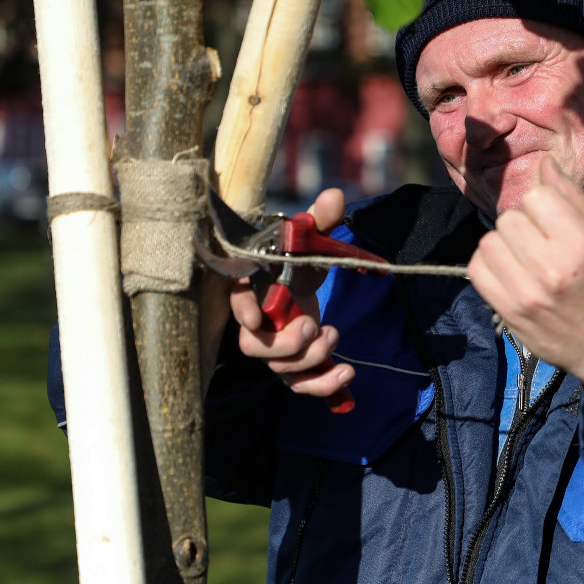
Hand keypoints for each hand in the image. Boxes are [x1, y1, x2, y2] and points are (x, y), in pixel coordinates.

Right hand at [229, 188, 355, 400]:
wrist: (297, 276)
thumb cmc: (295, 257)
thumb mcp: (309, 238)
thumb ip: (320, 220)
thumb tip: (335, 196)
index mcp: (252, 287)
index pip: (236, 299)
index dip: (242, 309)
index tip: (254, 318)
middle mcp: (256, 322)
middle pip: (255, 347)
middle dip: (284, 345)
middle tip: (312, 327)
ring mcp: (274, 346)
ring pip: (279, 370)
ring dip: (310, 362)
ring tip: (335, 336)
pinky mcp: (294, 362)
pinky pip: (300, 383)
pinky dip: (322, 387)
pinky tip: (347, 375)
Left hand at [467, 156, 583, 408]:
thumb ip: (571, 196)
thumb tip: (543, 162)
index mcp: (581, 244)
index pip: (536, 197)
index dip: (544, 204)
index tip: (555, 221)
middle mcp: (552, 269)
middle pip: (509, 218)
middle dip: (523, 224)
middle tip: (540, 243)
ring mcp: (526, 294)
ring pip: (489, 241)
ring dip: (504, 245)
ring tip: (525, 258)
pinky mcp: (508, 312)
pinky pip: (476, 270)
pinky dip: (489, 266)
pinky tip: (510, 273)